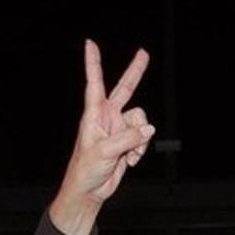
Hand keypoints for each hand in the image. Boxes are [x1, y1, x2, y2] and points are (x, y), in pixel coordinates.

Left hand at [49, 42, 153, 234]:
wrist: (89, 191)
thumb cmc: (85, 170)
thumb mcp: (105, 152)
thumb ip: (128, 137)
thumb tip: (148, 129)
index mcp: (94, 115)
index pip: (94, 83)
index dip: (93, 63)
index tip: (89, 44)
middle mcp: (107, 118)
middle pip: (124, 89)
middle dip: (135, 72)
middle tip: (144, 53)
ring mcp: (118, 129)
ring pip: (141, 121)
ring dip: (140, 139)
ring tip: (129, 154)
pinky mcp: (127, 142)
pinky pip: (143, 138)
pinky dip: (141, 149)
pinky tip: (130, 160)